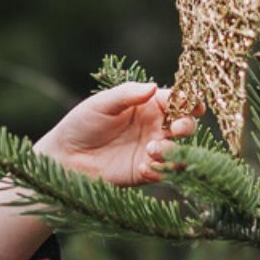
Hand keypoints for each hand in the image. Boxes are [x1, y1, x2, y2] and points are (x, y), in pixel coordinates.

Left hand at [34, 81, 204, 187]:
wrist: (64, 157)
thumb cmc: (81, 124)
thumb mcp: (102, 104)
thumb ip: (127, 94)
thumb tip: (154, 87)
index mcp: (148, 105)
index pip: (176, 101)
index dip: (189, 102)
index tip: (195, 105)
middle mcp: (155, 126)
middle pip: (185, 125)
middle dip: (187, 126)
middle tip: (177, 129)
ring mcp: (152, 149)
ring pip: (178, 150)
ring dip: (171, 150)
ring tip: (150, 150)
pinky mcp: (145, 171)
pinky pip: (164, 172)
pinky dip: (160, 170)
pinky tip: (142, 168)